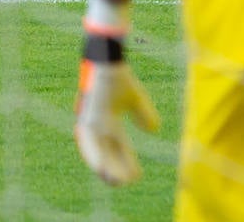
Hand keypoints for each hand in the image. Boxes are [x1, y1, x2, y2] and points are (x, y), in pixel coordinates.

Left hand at [75, 58, 160, 185]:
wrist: (108, 60)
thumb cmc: (118, 77)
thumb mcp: (135, 99)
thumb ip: (143, 114)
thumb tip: (153, 130)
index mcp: (108, 122)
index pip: (119, 148)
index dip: (127, 162)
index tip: (136, 176)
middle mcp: (97, 126)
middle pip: (107, 154)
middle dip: (115, 170)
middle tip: (125, 183)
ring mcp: (92, 122)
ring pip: (97, 151)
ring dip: (106, 168)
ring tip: (114, 181)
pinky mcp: (89, 116)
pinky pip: (91, 141)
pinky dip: (95, 155)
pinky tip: (100, 167)